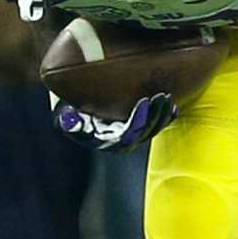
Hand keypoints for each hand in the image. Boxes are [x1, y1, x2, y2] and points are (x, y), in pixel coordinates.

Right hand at [52, 92, 175, 151]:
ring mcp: (133, 137)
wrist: (77, 112)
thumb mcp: (65, 118)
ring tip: (166, 96)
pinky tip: (173, 106)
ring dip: (162, 114)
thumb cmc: (70, 113)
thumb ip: (68, 121)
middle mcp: (122, 143)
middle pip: (145, 132)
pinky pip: (158, 126)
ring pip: (153, 129)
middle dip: (155, 115)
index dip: (139, 119)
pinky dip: (166, 117)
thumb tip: (70, 120)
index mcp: (107, 141)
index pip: (128, 134)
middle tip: (161, 95)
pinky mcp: (141, 130)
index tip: (144, 100)